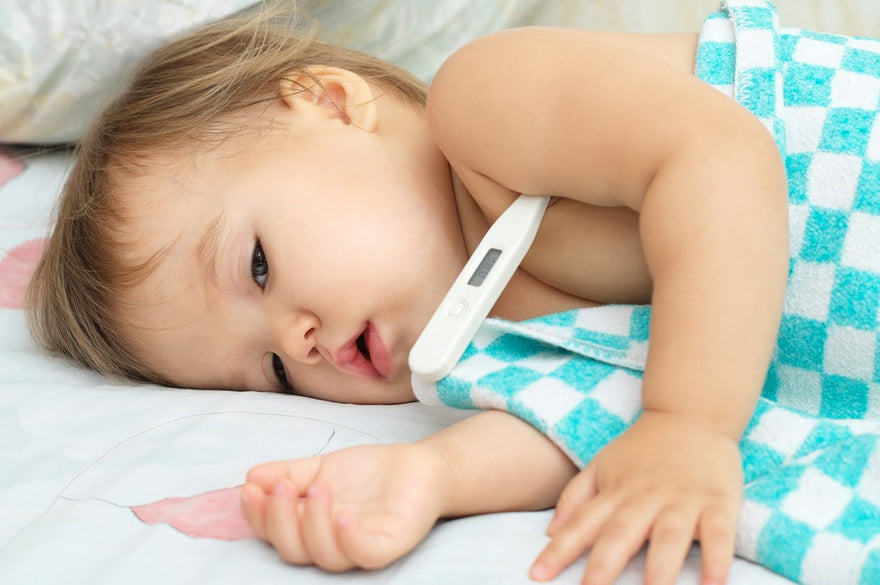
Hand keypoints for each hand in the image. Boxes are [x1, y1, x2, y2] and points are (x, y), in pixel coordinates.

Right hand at [241, 443, 449, 570]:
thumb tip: (250, 477)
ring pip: (326, 556)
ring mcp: (360, 547)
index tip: (250, 488)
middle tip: (283, 487)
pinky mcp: (389, 545)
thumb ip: (287, 473)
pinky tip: (343, 514)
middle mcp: (332, 544)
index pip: (274, 534)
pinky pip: (365, 554)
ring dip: (313, 524)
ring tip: (320, 487)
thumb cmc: (369, 473)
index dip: (258, 516)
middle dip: (281, 520)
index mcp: (310, 529)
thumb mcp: (320, 468)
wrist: (418, 465)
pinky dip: (349, 538)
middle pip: (294, 551)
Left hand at [531, 411, 742, 584]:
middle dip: (603, 566)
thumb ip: (575, 496)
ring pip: (668, 537)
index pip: (582, 523)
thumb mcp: (602, 463)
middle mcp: (646, 497)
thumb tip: (549, 532)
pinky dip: (717, 560)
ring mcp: (683, 500)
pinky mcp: (718, 502)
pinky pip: (718, 534)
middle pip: (621, 533)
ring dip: (660, 569)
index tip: (537, 575)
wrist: (691, 413)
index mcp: (616, 491)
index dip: (559, 550)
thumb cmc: (642, 448)